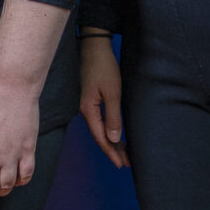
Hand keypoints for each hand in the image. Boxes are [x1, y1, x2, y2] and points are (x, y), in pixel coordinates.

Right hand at [78, 36, 128, 168]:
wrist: (94, 45)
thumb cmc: (103, 67)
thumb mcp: (112, 92)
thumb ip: (112, 117)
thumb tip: (113, 139)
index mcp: (87, 109)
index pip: (100, 137)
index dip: (111, 152)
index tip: (122, 164)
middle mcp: (84, 108)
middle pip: (99, 135)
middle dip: (112, 150)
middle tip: (126, 163)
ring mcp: (85, 103)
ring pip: (99, 128)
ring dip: (110, 140)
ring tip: (123, 152)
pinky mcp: (89, 97)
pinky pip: (98, 119)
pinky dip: (107, 129)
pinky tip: (113, 132)